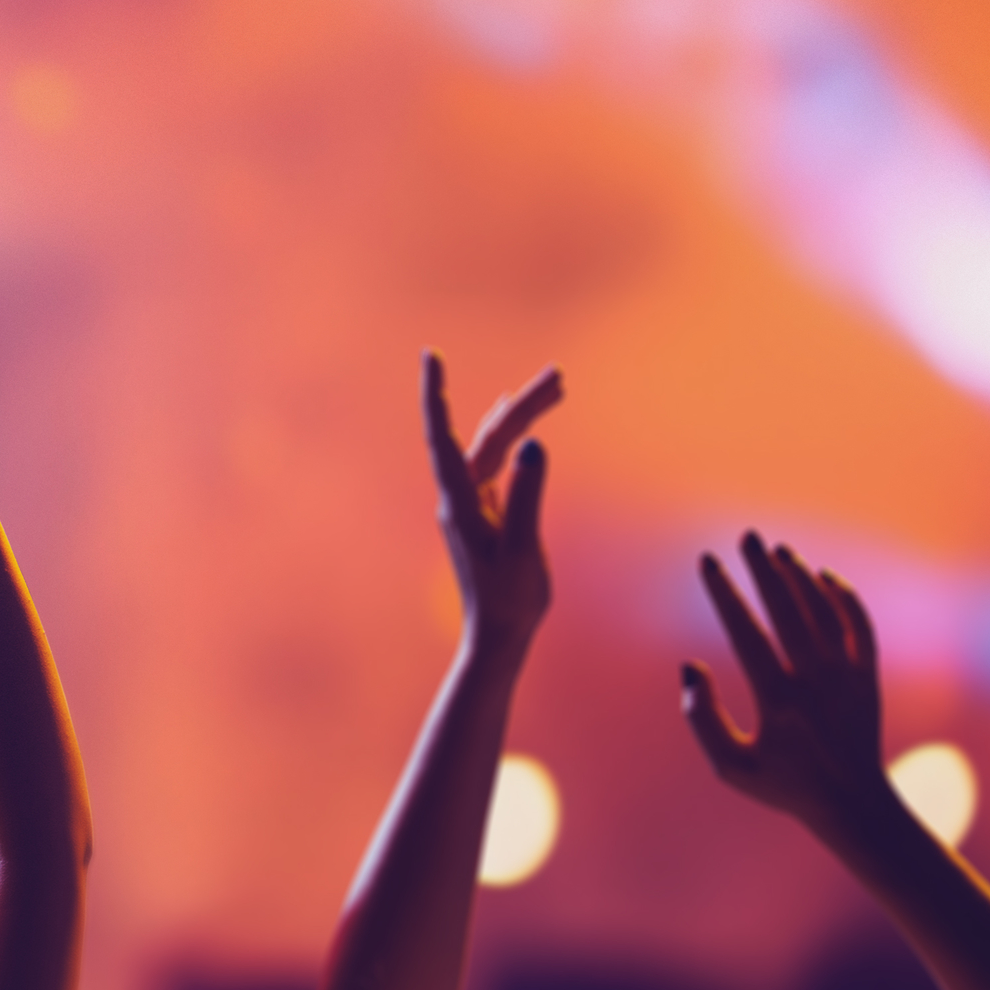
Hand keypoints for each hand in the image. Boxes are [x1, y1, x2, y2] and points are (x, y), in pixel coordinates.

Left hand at [426, 355, 558, 644]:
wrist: (499, 633)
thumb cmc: (508, 599)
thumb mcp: (521, 549)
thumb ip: (528, 495)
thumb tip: (535, 444)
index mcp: (459, 501)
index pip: (442, 436)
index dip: (437, 394)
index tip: (431, 356)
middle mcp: (459, 495)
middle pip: (485, 436)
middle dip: (520, 404)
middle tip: (558, 375)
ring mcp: (472, 501)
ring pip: (495, 446)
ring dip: (523, 416)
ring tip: (557, 385)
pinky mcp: (487, 510)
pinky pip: (498, 462)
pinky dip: (514, 437)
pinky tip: (524, 422)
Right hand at [684, 533, 904, 848]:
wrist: (855, 803)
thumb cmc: (785, 786)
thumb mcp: (730, 767)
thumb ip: (702, 719)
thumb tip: (690, 667)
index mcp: (779, 700)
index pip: (746, 632)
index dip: (724, 593)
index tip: (708, 562)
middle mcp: (816, 681)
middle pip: (788, 610)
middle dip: (763, 570)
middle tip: (747, 537)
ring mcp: (847, 676)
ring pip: (824, 612)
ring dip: (800, 577)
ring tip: (777, 552)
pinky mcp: (867, 677)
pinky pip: (859, 625)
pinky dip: (844, 597)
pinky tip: (824, 577)